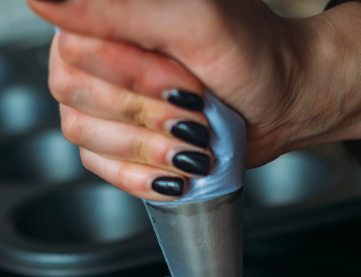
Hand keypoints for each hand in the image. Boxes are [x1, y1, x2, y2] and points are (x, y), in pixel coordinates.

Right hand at [27, 0, 360, 199]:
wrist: (285, 101)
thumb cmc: (253, 54)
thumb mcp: (196, 20)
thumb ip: (121, 8)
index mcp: (110, 10)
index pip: (78, 47)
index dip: (132, 76)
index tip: (186, 84)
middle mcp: (95, 47)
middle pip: (75, 92)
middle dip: (147, 114)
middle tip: (198, 113)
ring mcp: (102, 95)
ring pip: (81, 132)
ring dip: (147, 148)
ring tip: (196, 144)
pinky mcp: (115, 136)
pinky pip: (96, 165)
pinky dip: (140, 176)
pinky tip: (176, 171)